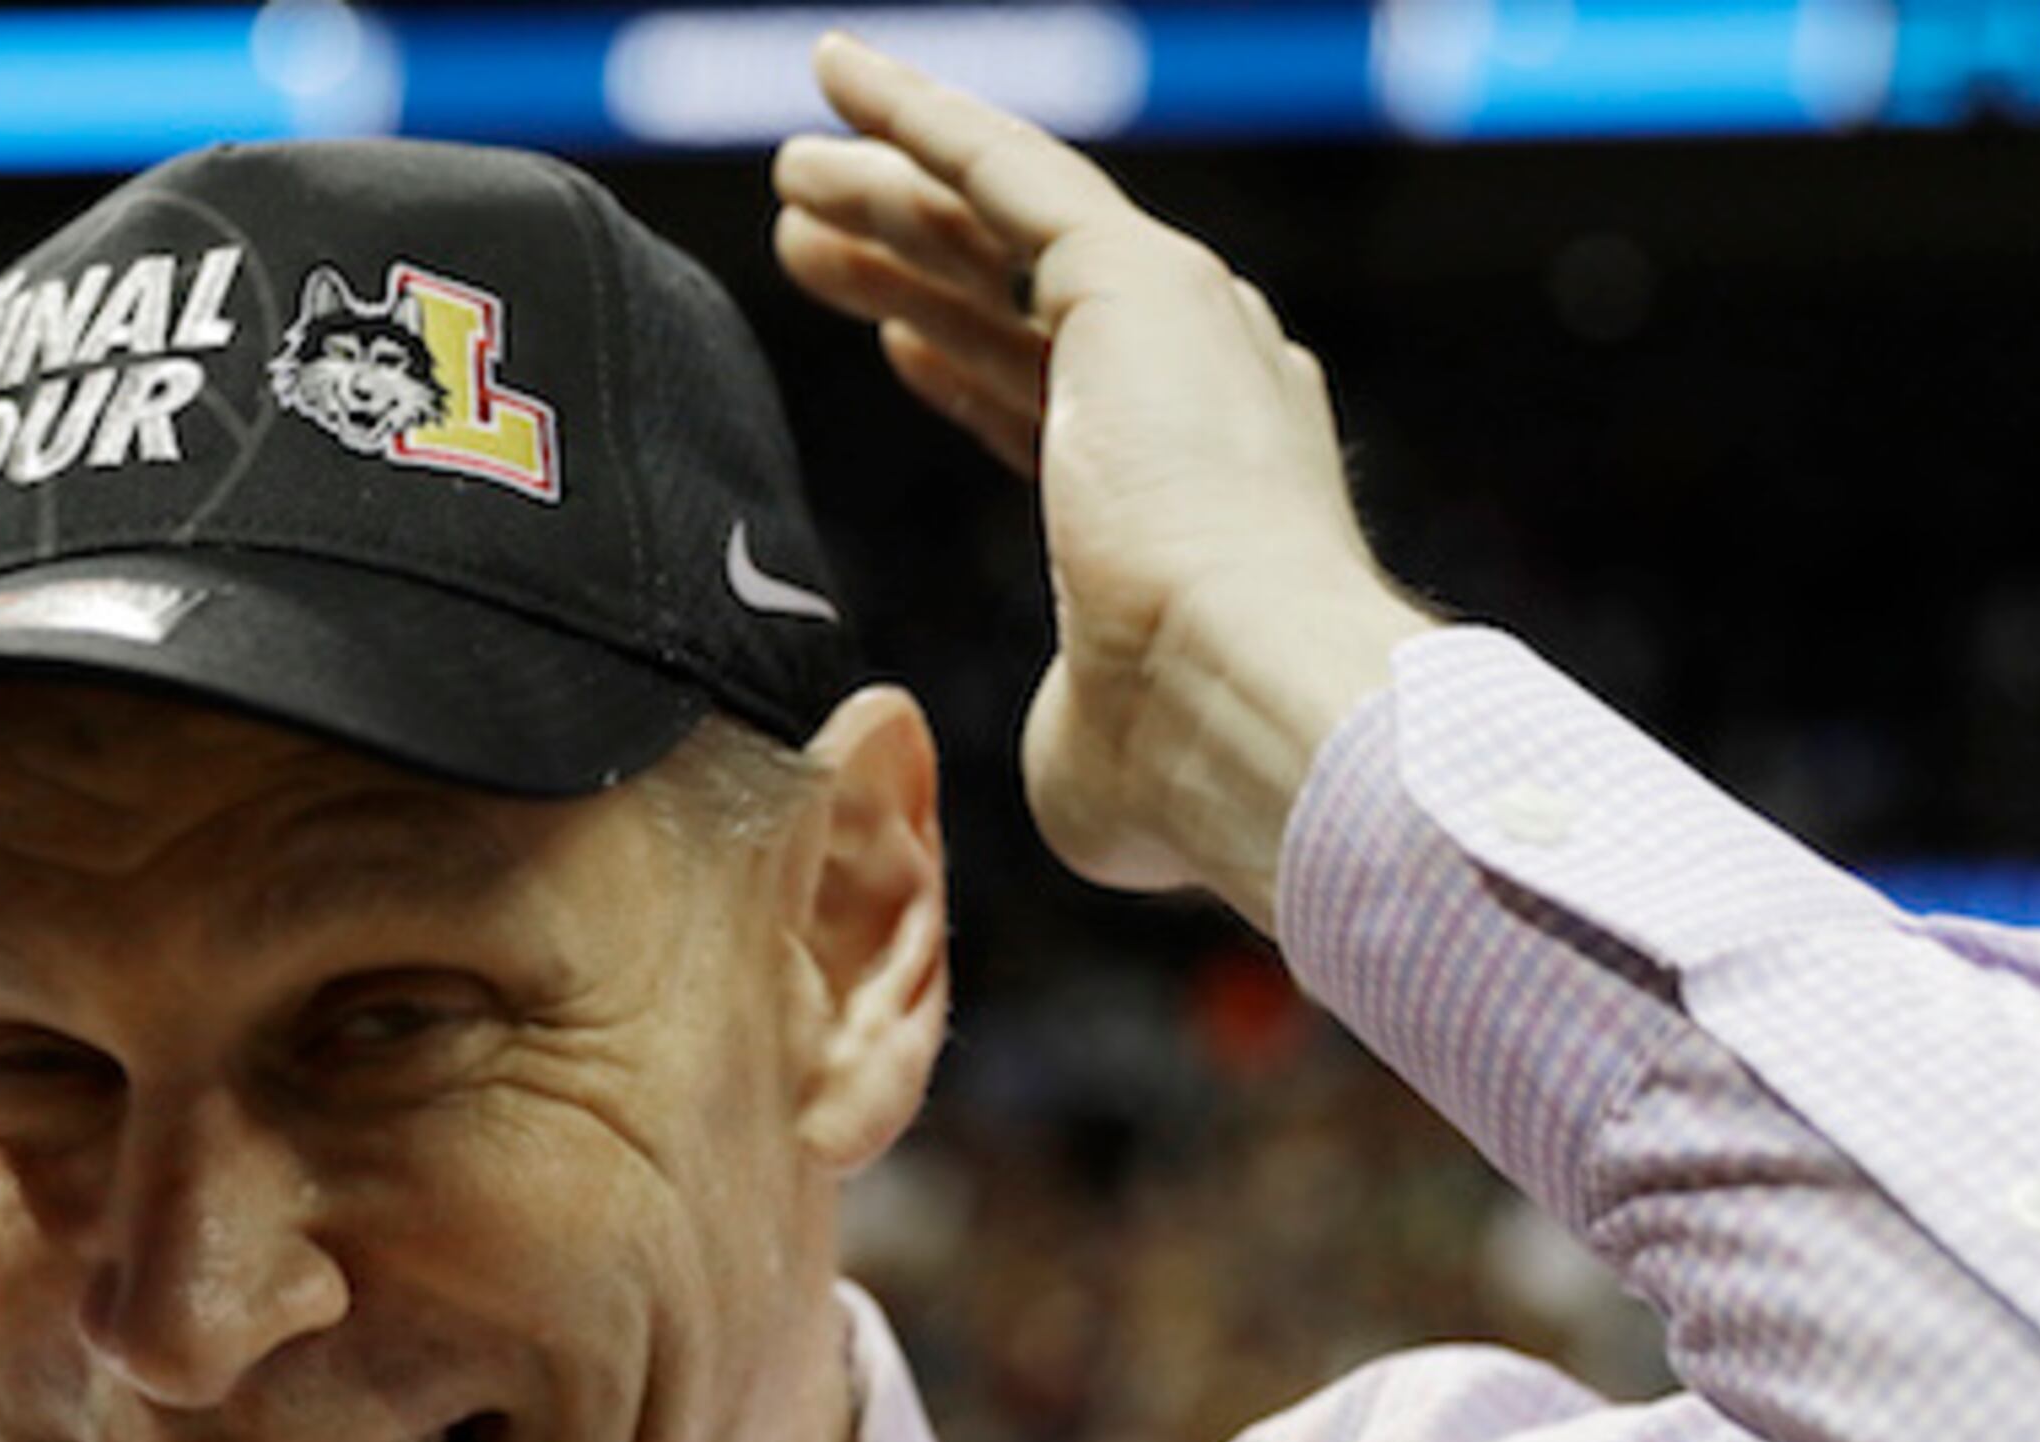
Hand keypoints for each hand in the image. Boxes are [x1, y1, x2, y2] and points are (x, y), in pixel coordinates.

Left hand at [774, 35, 1432, 929]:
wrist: (1250, 700)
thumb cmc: (1183, 760)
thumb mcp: (1093, 749)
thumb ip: (1072, 725)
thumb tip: (1070, 765)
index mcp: (1198, 494)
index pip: (1055, 405)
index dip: (966, 366)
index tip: (892, 341)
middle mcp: (1202, 384)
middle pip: (1013, 306)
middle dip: (907, 263)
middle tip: (807, 238)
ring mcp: (1173, 323)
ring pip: (998, 229)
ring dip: (890, 193)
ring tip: (789, 175)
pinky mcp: (1132, 279)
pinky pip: (1006, 168)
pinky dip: (922, 117)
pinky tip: (843, 79)